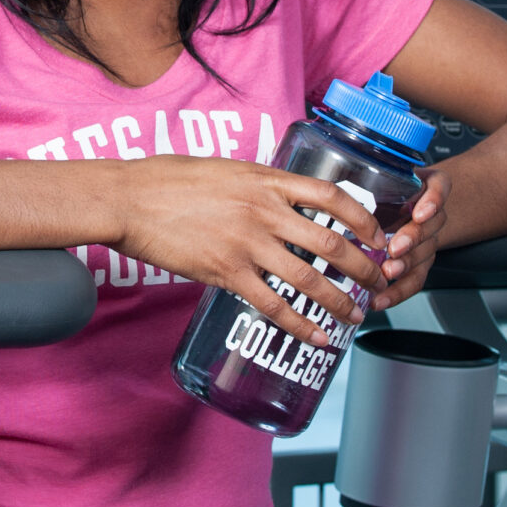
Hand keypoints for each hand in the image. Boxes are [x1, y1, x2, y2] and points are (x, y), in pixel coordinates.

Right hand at [110, 156, 388, 348]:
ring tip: (356, 315)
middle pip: (331, 242)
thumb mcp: (224, 170)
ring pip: (308, 279)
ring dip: (339, 301)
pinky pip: (273, 305)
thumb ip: (257, 186)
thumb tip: (279, 200)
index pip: (332, 196)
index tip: (377, 235)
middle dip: (363, 268)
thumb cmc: (168, 180)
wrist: (128, 199)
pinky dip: (300, 325)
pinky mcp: (226, 273)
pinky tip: (316, 336)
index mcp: (266, 180)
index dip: (363, 219)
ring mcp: (246, 244)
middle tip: (378, 282)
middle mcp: (264, 211)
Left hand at [373, 171, 451, 311]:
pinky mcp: (420, 264)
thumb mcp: (382, 176)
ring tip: (386, 273)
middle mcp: (431, 213)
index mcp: (427, 186)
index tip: (419, 213)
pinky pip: (415, 280)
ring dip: (405, 266)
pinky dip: (398, 292)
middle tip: (395, 248)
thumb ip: (364, 175)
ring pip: (424, 254)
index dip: (432, 202)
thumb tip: (328, 184)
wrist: (413, 207)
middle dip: (412, 238)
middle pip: (430, 226)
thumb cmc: (389, 188)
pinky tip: (381, 299)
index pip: (439, 188)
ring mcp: (428, 240)